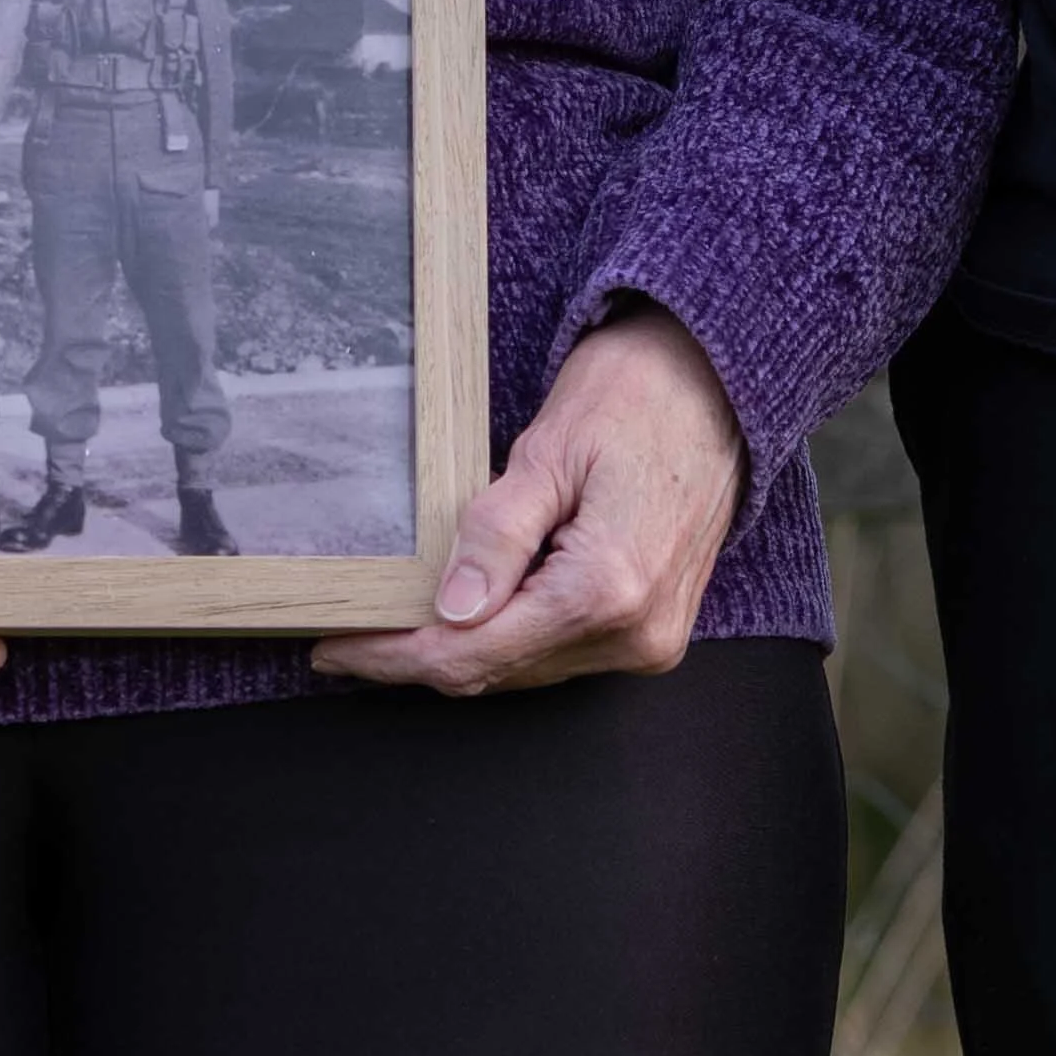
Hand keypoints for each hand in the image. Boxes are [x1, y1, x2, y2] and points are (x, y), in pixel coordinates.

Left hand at [314, 302, 744, 698]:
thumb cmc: (636, 398)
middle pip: (495, 673)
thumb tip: (449, 609)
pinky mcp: (654, 632)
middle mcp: (634, 633)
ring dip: (462, 649)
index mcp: (606, 589)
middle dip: (418, 656)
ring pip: (525, 671)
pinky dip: (508, 637)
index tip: (335, 649)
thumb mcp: (548, 452)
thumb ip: (497, 536)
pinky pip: (560, 654)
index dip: (394, 657)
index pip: (472, 653)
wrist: (720, 382)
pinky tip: (466, 609)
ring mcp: (650, 641)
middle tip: (351, 633)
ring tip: (396, 619)